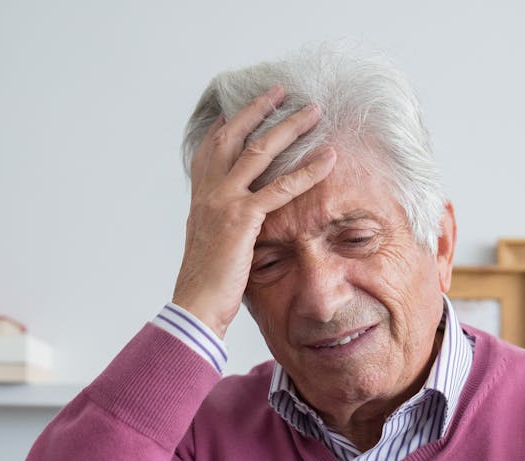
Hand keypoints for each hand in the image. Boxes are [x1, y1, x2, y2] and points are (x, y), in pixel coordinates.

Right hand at [173, 85, 336, 338]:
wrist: (196, 305)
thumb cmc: (206, 284)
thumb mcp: (211, 245)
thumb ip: (222, 225)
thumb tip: (236, 224)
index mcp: (200, 199)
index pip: (210, 149)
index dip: (226, 124)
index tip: (240, 107)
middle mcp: (208, 192)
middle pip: (233, 136)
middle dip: (258, 110)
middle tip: (281, 92)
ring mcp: (224, 202)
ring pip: (259, 151)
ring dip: (288, 126)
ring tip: (312, 111)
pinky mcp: (242, 218)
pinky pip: (281, 188)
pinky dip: (308, 170)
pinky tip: (329, 158)